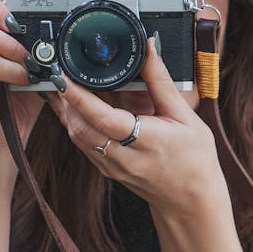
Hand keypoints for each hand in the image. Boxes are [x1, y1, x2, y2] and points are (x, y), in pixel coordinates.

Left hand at [47, 39, 228, 216]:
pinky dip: (75, 124)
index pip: (104, 118)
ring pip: (78, 137)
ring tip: (61, 86)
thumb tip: (148, 49)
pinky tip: (74, 108)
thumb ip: (161, 82)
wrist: (191, 202)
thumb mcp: (185, 117)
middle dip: (64, 101)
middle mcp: (124, 157)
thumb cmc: (195, 161)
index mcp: (146, 141)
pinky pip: (84, 145)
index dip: (80, 98)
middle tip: (57, 74)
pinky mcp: (108, 170)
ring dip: (66, 112)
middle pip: (81, 128)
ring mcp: (112, 166)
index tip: (64, 77)